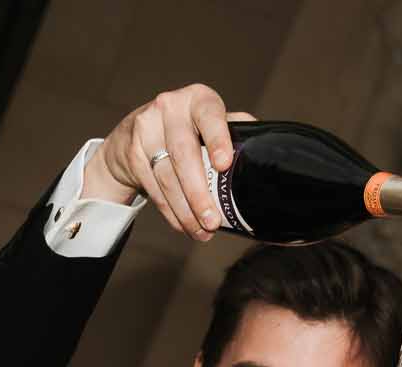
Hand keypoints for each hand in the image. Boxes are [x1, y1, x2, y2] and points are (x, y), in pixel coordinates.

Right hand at [87, 83, 256, 240]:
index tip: (224, 164)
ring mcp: (146, 129)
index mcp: (197, 99)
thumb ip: (234, 130)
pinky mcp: (132, 152)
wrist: (133, 135)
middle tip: (213, 221)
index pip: (209, 115)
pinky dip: (170, 212)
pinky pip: (154, 189)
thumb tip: (268, 151)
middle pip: (184, 155)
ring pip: (167, 177)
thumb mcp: (209, 122)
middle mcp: (169, 108)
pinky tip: (183, 225)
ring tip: (202, 231)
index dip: (217, 139)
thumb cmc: (185, 130)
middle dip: (199, 193)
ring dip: (185, 210)